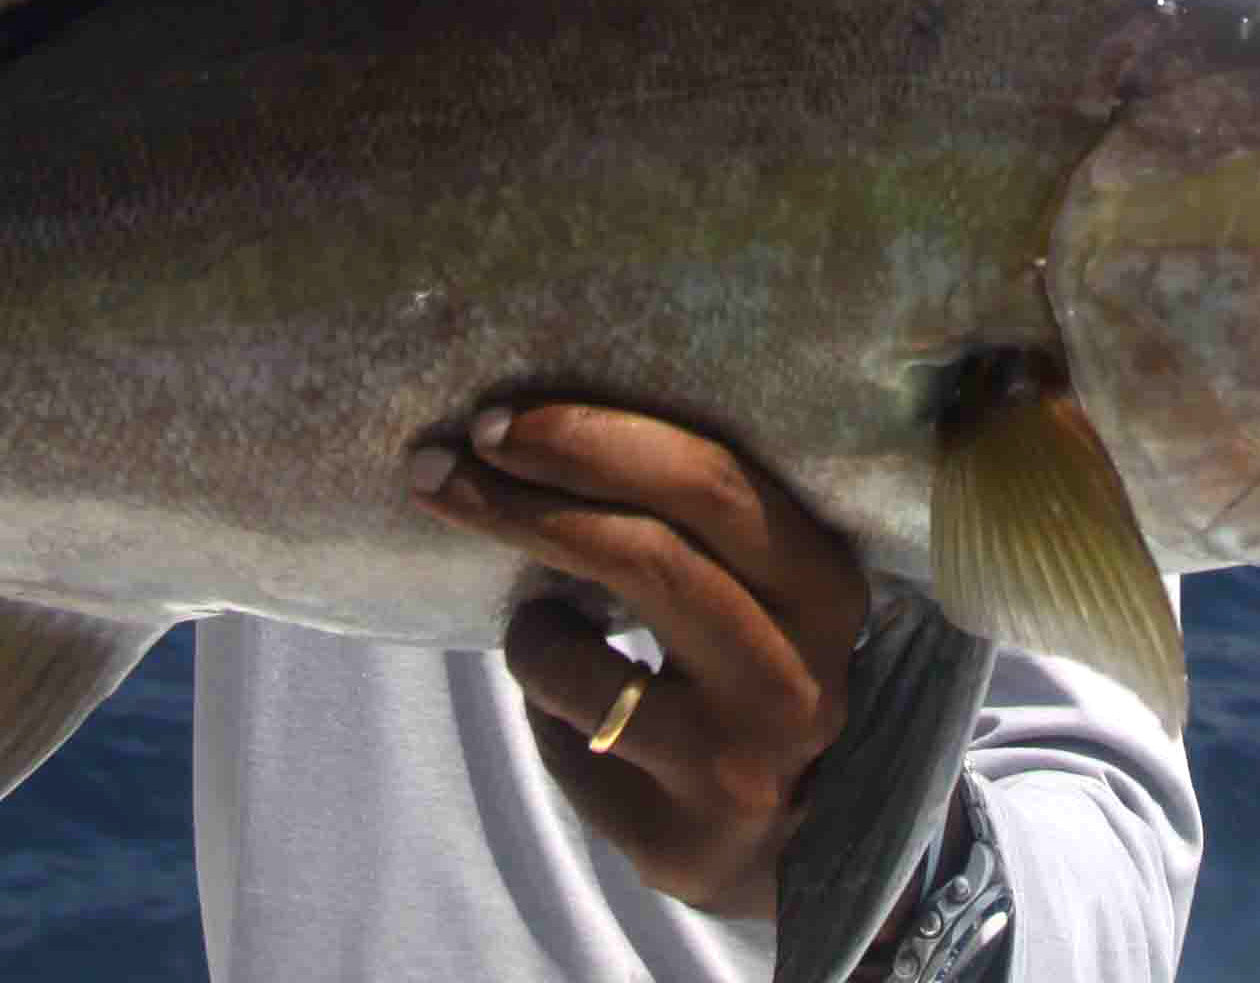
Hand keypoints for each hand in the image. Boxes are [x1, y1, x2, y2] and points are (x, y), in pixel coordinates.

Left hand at [408, 401, 872, 921]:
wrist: (800, 838)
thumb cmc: (750, 671)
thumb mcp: (763, 590)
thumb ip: (695, 524)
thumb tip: (538, 435)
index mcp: (823, 587)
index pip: (707, 483)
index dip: (592, 439)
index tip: (497, 421)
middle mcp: (797, 674)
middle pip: (643, 555)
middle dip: (519, 503)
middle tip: (435, 467)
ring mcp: (741, 763)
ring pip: (579, 665)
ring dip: (529, 629)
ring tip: (534, 625)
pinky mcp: (683, 838)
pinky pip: (568, 741)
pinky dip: (546, 705)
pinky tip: (571, 708)